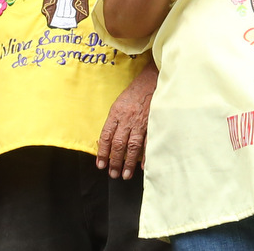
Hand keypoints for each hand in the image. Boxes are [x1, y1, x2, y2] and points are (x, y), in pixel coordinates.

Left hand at [96, 62, 157, 179]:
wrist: (153, 79)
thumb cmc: (135, 92)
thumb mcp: (119, 103)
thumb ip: (114, 121)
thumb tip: (108, 140)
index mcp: (116, 113)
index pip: (106, 137)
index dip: (102, 153)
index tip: (101, 165)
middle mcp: (127, 119)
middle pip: (118, 144)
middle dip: (115, 162)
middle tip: (113, 174)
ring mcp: (141, 121)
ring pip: (132, 146)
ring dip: (129, 162)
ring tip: (126, 175)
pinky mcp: (153, 122)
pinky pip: (148, 141)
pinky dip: (146, 154)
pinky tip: (143, 165)